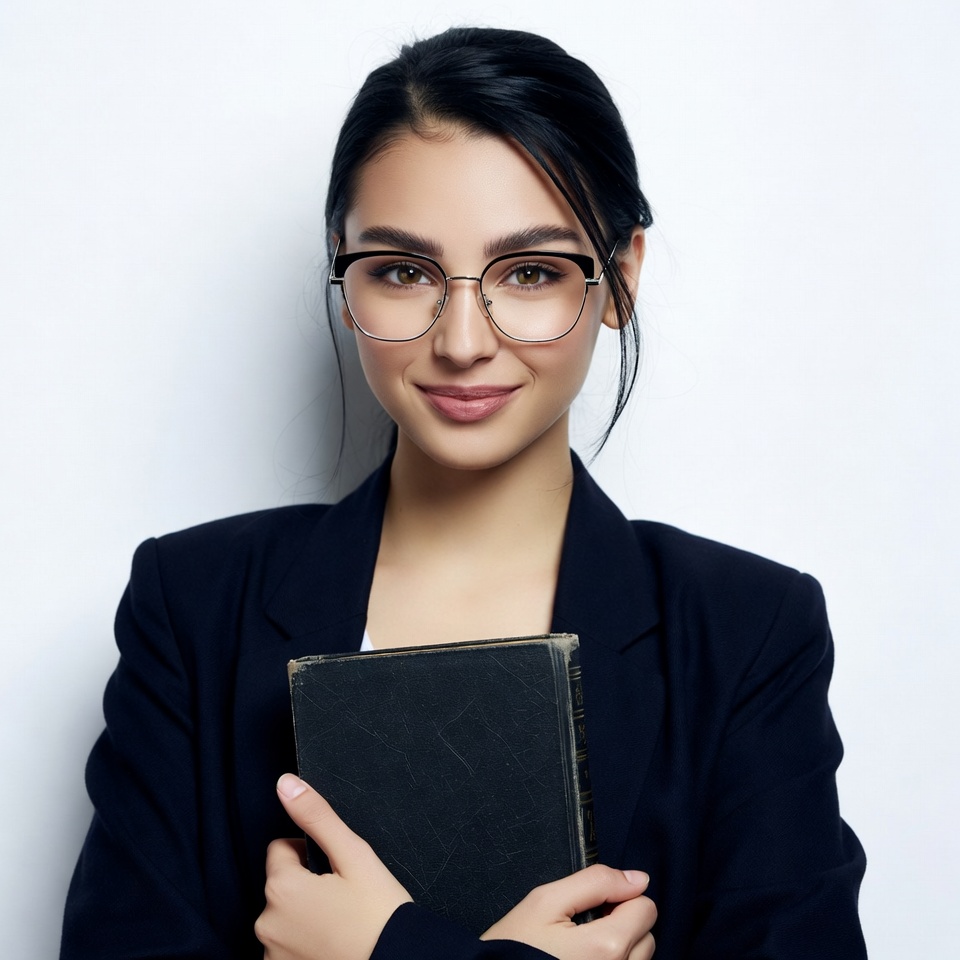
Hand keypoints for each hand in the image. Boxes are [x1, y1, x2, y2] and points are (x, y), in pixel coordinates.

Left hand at [255, 774, 412, 959]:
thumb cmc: (378, 915)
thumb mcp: (354, 855)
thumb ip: (317, 816)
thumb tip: (286, 784)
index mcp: (282, 888)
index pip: (282, 849)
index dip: (310, 853)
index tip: (336, 870)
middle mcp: (267, 924)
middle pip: (282, 885)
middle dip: (307, 885)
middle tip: (343, 898)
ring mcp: (273, 955)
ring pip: (285, 916)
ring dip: (305, 916)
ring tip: (340, 924)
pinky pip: (287, 946)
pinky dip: (305, 943)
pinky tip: (333, 944)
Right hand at [481, 864, 655, 959]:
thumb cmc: (516, 945)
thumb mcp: (546, 900)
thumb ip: (595, 882)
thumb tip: (638, 878)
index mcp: (606, 947)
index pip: (646, 908)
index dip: (619, 897)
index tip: (593, 904)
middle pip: (646, 935)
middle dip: (623, 922)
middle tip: (583, 926)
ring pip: (640, 958)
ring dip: (621, 946)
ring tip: (582, 947)